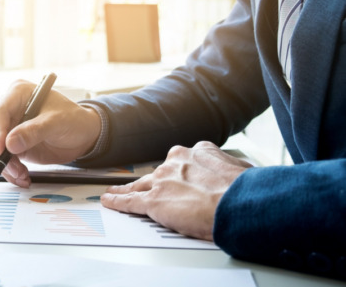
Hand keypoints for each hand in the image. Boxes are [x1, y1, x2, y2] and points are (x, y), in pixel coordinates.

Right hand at [0, 79, 100, 186]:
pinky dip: (10, 170)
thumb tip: (10, 143)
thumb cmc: (73, 120)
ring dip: (5, 165)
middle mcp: (10, 110)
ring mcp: (9, 128)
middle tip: (16, 169)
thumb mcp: (57, 123)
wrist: (83, 135)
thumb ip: (34, 132)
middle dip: (2, 154)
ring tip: (21, 175)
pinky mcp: (12, 144)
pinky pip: (2, 159)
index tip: (0, 152)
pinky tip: (22, 176)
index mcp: (18, 94)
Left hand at [100, 141, 252, 240]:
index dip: (179, 172)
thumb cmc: (246, 191)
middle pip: (159, 173)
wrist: (239, 203)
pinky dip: (117, 201)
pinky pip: (129, 201)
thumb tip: (242, 174)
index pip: (182, 161)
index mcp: (198, 152)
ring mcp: (162, 181)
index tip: (178, 177)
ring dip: (127, 189)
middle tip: (153, 190)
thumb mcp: (243, 170)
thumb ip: (233, 170)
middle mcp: (176, 162)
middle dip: (155, 182)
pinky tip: (110, 200)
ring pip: (139, 184)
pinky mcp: (153, 201)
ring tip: (116, 191)